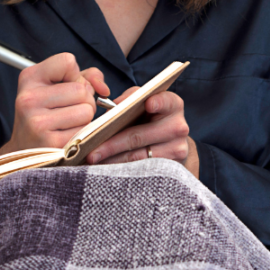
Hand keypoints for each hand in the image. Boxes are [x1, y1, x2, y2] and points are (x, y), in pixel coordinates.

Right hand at [0, 53, 108, 156]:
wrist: (25, 152)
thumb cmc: (46, 115)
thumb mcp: (57, 87)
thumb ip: (85, 77)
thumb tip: (103, 88)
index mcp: (30, 78)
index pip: (67, 62)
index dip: (76, 76)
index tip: (67, 87)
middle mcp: (29, 98)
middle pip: (81, 90)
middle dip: (84, 101)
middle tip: (69, 111)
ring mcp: (38, 122)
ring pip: (86, 110)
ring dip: (85, 119)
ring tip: (68, 124)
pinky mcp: (50, 143)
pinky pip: (84, 131)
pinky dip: (82, 134)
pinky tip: (67, 137)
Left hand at [85, 90, 199, 177]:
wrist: (172, 142)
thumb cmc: (151, 117)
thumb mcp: (144, 103)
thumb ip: (130, 99)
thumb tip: (112, 109)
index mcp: (173, 105)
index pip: (166, 101)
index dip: (158, 102)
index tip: (148, 104)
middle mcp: (178, 127)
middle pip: (139, 135)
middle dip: (111, 144)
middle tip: (91, 151)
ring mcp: (176, 149)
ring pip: (138, 156)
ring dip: (113, 159)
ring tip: (93, 160)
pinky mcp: (171, 167)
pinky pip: (141, 169)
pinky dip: (122, 168)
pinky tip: (107, 167)